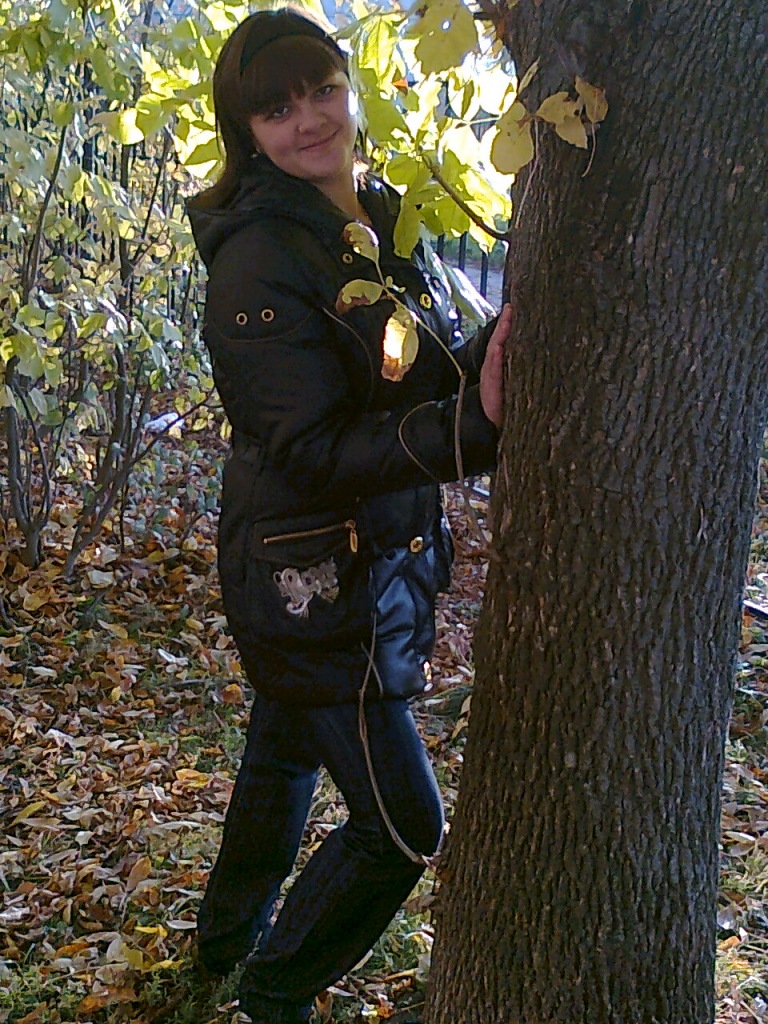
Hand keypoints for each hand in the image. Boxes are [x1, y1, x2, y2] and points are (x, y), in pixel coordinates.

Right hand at [479, 302, 511, 428]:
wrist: (489, 421)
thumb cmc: (505, 400)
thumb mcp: (515, 380)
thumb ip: (521, 365)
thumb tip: (542, 351)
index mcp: (502, 361)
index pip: (505, 339)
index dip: (509, 323)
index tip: (516, 306)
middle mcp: (495, 364)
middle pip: (499, 339)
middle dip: (505, 323)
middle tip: (511, 307)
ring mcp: (491, 374)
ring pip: (495, 350)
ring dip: (500, 335)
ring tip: (506, 320)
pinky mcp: (491, 385)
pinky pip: (493, 370)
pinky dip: (495, 359)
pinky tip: (498, 348)